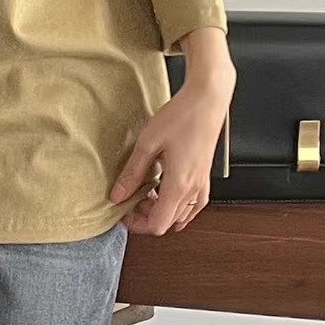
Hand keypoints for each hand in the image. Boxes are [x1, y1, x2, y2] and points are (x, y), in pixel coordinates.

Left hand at [110, 68, 232, 235]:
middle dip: (146, 216)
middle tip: (130, 198)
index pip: (158, 224)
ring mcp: (202, 183)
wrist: (207, 100)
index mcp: (179, 185)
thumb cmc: (182, 117)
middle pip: (169, 222)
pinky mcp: (204, 175)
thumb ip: (132, 173)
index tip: (123, 212)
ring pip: (180, 214)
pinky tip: (166, 193)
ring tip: (145, 191)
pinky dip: (178, 205)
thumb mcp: (147, 144)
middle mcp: (193, 189)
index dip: (137, 224)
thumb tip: (117, 195)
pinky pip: (193, 204)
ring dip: (161, 209)